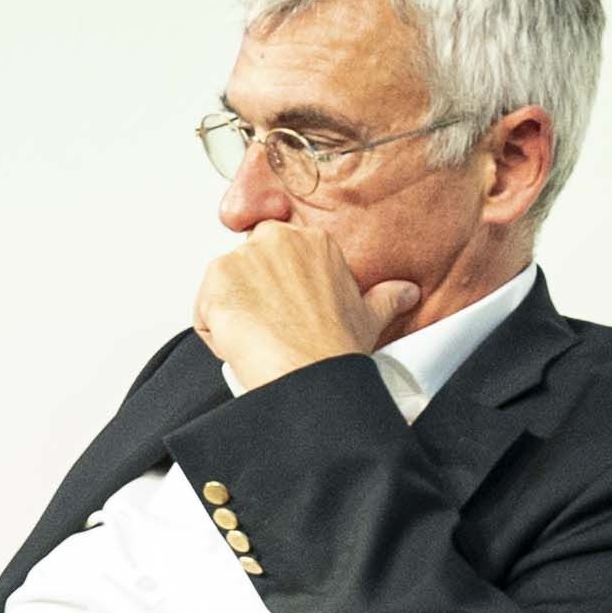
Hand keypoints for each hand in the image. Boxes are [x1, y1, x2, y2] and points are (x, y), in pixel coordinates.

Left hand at [195, 221, 416, 394]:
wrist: (310, 372)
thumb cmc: (335, 347)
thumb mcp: (370, 316)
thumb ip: (386, 296)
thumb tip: (406, 292)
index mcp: (312, 241)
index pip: (276, 256)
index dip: (277, 288)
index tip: (288, 311)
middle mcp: (276, 240)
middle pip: (247, 267)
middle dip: (253, 295)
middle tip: (273, 328)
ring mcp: (243, 258)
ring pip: (224, 289)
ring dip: (234, 316)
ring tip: (262, 341)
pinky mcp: (216, 281)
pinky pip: (204, 310)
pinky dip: (216, 332)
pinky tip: (243, 345)